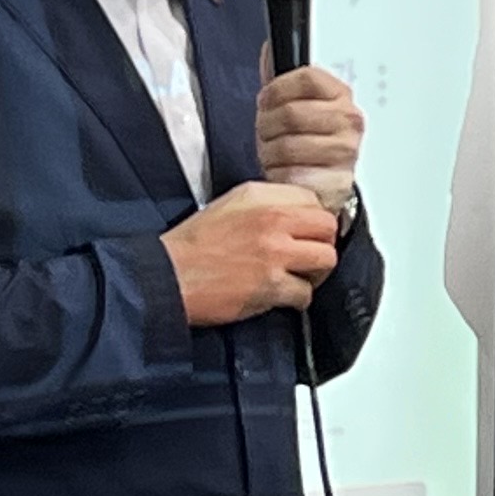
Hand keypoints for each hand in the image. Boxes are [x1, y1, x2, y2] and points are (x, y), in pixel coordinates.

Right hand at [164, 179, 338, 325]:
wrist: (167, 276)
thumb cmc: (192, 246)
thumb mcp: (228, 205)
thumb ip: (265, 203)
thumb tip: (297, 214)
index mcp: (260, 196)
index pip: (313, 200)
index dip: (313, 220)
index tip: (308, 233)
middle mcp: (271, 219)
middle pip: (327, 227)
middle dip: (322, 244)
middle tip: (309, 257)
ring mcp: (274, 252)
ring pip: (326, 259)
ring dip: (316, 273)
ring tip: (299, 277)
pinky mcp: (271, 285)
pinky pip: (305, 293)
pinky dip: (297, 299)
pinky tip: (282, 297)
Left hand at [256, 64, 365, 215]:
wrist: (323, 183)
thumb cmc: (307, 142)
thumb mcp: (295, 105)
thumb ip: (282, 79)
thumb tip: (269, 48)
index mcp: (341, 96)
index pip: (307, 78)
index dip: (277, 89)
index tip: (267, 100)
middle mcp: (349, 122)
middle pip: (292, 113)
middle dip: (267, 125)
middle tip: (267, 133)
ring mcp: (346, 153)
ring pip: (287, 146)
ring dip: (270, 153)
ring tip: (275, 155)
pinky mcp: (337, 183)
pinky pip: (292, 175)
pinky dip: (279, 176)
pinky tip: (284, 174)